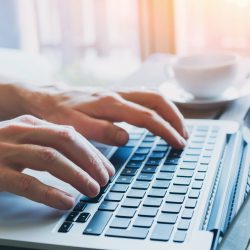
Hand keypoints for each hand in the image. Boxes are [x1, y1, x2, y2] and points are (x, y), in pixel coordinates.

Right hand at [0, 115, 114, 209]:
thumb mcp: (26, 141)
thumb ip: (50, 144)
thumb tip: (84, 159)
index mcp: (32, 123)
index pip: (71, 135)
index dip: (93, 153)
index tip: (107, 169)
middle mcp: (21, 131)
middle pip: (66, 141)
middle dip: (90, 161)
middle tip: (105, 180)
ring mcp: (6, 149)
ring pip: (51, 159)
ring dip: (77, 176)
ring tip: (93, 191)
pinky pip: (27, 182)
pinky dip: (51, 193)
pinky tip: (66, 202)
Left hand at [22, 86, 187, 147]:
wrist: (49, 98)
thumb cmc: (60, 114)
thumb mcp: (75, 127)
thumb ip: (102, 131)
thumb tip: (127, 138)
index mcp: (110, 104)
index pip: (148, 116)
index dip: (166, 130)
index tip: (179, 144)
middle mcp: (118, 94)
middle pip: (157, 100)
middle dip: (175, 118)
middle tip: (185, 137)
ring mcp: (119, 92)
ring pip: (154, 95)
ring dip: (170, 111)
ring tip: (179, 128)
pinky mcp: (117, 94)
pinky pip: (145, 96)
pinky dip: (159, 106)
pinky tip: (161, 116)